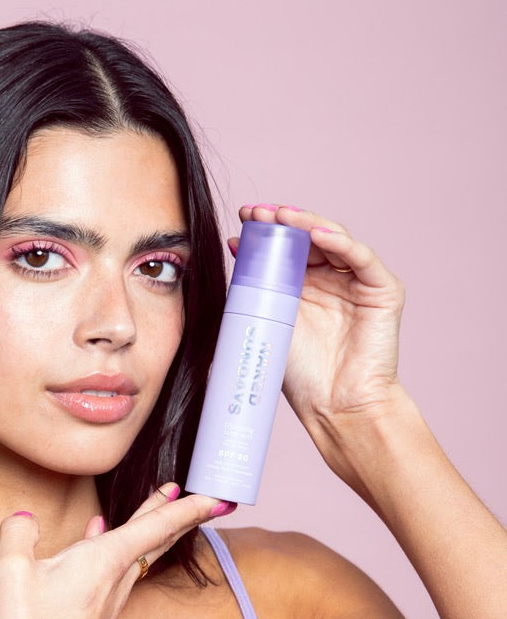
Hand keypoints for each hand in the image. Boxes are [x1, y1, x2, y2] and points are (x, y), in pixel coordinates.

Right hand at [0, 486, 222, 618]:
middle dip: (179, 514)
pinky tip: (96, 542)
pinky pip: (116, 573)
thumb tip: (25, 519)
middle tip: (205, 498)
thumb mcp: (10, 573)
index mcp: (103, 564)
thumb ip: (18, 534)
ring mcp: (107, 605)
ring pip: (138, 557)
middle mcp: (114, 583)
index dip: (188, 507)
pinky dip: (117, 549)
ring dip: (152, 530)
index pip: (156, 526)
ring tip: (158, 509)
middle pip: (156, 540)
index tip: (218, 497)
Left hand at [230, 204, 404, 428]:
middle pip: (309, 239)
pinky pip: (361, 258)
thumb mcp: (268, 321)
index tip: (242, 218)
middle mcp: (332, 281)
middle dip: (282, 222)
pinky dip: (340, 242)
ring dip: (306, 225)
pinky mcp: (383, 291)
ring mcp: (358, 283)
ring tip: (280, 216)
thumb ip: (255, 286)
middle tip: (256, 211)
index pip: (287, 248)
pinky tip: (316, 233)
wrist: (333, 407)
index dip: (267, 231)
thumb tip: (234, 246)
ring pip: (334, 241)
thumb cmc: (299, 375)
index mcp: (304, 288)